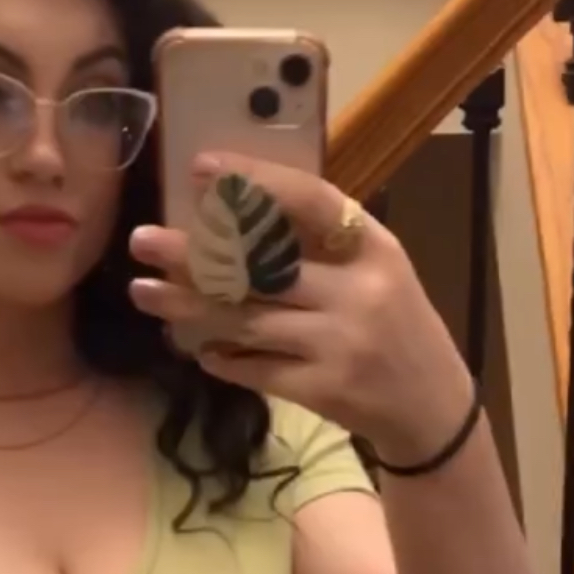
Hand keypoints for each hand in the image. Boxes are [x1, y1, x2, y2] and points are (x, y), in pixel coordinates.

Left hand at [130, 154, 473, 465]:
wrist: (432, 407)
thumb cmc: (396, 328)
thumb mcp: (378, 272)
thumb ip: (323, 245)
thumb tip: (235, 212)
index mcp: (374, 247)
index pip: (309, 201)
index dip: (254, 181)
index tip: (201, 167)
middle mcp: (359, 291)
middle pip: (261, 265)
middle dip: (194, 253)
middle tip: (141, 239)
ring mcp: (341, 343)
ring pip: (247, 318)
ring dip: (189, 305)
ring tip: (145, 291)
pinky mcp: (324, 389)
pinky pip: (255, 367)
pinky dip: (220, 356)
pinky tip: (195, 346)